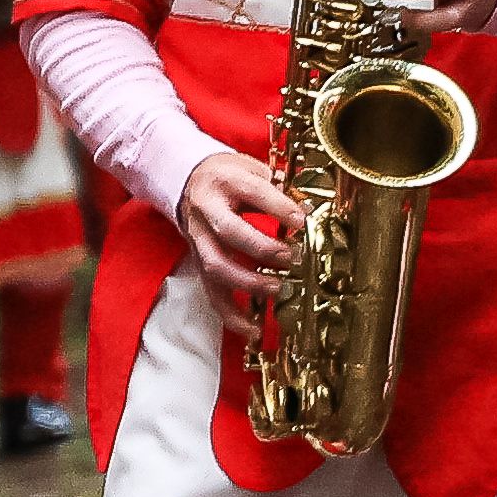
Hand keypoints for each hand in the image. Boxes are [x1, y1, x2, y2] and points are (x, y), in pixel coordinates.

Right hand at [178, 148, 300, 307]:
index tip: (302, 220)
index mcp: (225, 181)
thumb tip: (308, 210)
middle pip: (229, 232)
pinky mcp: (199, 261)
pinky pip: (211, 291)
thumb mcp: (252, 168)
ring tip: (277, 288)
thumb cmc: (227, 176)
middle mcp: (207, 210)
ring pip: (216, 265)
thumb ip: (278, 189)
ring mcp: (199, 238)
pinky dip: (231, 314)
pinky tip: (252, 328)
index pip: (253, 192)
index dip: (279, 208)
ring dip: (248, 282)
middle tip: (290, 258)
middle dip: (262, 248)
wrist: (188, 179)